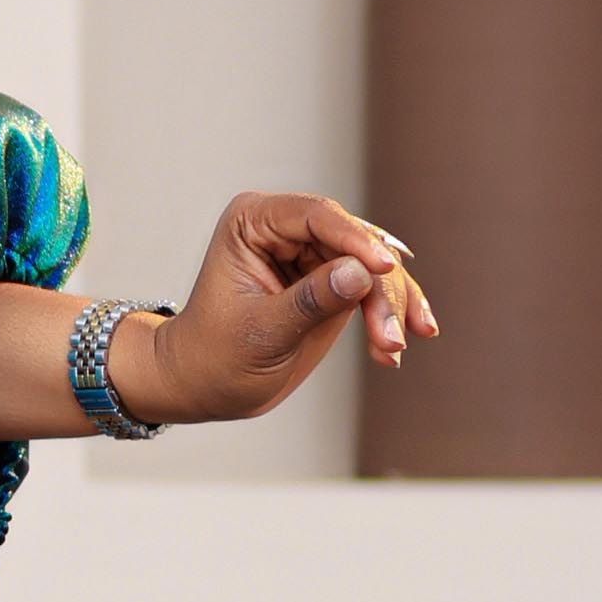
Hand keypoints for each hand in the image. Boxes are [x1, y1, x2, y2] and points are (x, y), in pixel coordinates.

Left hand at [127, 192, 438, 425]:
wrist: (207, 384)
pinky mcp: (334, 279)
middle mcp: (287, 227)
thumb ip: (309, 301)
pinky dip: (391, 314)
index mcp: (254, 222)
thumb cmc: (215, 356)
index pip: (316, 217)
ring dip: (391, 306)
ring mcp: (314, 252)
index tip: (384, 269)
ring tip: (391, 349)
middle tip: (390, 338)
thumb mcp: (260, 333)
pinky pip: (376, 287)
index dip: (356, 241)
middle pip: (355, 242)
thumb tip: (360, 273)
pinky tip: (394, 350)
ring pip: (375, 265)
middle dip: (380, 288)